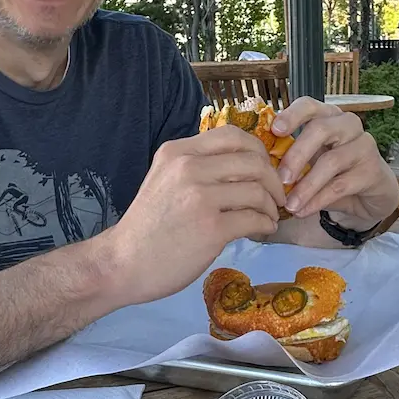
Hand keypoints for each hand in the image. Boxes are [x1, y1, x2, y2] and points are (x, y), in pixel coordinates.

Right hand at [100, 126, 286, 307]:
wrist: (121, 264)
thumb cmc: (147, 226)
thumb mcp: (165, 180)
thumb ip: (197, 168)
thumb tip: (246, 166)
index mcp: (177, 152)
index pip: (232, 135)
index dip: (258, 151)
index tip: (264, 170)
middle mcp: (188, 167)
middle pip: (252, 160)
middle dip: (273, 179)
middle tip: (277, 196)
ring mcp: (200, 197)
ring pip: (257, 189)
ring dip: (271, 205)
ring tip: (268, 217)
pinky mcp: (211, 228)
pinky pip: (255, 218)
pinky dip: (266, 224)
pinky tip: (262, 230)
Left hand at [271, 96, 398, 230]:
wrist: (371, 194)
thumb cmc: (335, 172)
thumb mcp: (312, 160)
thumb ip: (291, 158)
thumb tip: (261, 167)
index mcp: (328, 116)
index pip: (310, 105)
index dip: (291, 115)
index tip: (274, 130)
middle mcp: (348, 125)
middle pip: (320, 129)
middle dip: (296, 155)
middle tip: (280, 179)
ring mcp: (364, 146)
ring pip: (331, 161)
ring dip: (306, 186)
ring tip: (290, 205)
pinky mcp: (372, 170)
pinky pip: (340, 185)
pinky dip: (318, 200)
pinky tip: (303, 211)